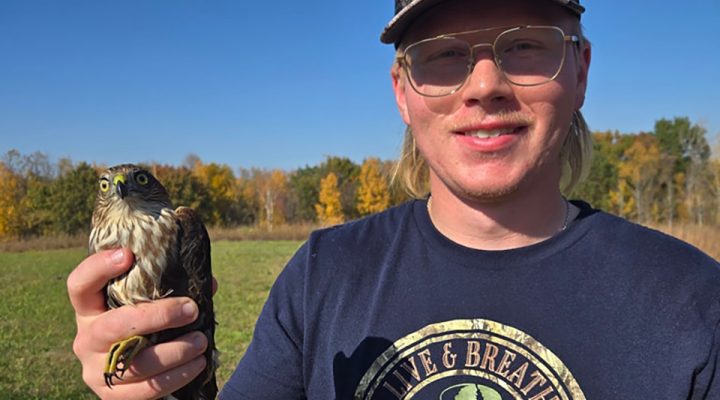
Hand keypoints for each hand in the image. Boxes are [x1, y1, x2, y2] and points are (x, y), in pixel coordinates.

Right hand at [67, 249, 210, 399]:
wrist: (138, 377)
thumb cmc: (146, 328)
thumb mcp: (150, 307)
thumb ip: (174, 290)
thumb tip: (209, 284)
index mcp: (90, 310)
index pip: (80, 285)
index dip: (98, 268)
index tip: (128, 255)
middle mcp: (86, 339)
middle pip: (112, 327)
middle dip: (157, 316)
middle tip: (191, 309)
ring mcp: (95, 370)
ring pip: (134, 363)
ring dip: (175, 351)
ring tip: (201, 341)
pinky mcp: (111, 396)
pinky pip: (146, 389)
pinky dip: (177, 376)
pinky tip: (197, 363)